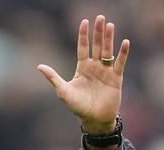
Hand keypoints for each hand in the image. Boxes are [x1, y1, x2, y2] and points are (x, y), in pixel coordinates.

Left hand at [37, 15, 130, 133]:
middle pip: (97, 46)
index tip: (84, 22)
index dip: (83, 35)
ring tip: (111, 25)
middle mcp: (95, 67)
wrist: (94, 119)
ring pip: (108, 51)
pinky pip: (119, 63)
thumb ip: (53, 78)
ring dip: (109, 39)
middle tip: (100, 17)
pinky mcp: (116, 78)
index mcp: (82, 68)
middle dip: (98, 32)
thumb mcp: (63, 91)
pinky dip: (122, 53)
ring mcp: (106, 71)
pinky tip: (124, 42)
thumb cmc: (78, 107)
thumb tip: (39, 66)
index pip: (83, 47)